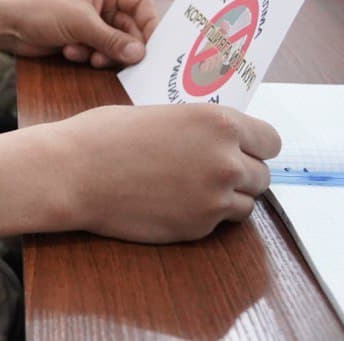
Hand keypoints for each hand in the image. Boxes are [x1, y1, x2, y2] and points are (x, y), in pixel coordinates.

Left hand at [0, 0, 156, 66]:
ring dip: (103, 54)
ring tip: (87, 55)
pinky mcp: (83, 39)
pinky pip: (100, 52)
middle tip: (117, 60)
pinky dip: (88, 56)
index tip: (154, 47)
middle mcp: (104, 3)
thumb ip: (112, 40)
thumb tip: (140, 54)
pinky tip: (69, 52)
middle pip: (131, 30)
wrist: (8, 24)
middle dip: (122, 46)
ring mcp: (93, 22)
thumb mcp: (80, 23)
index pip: (141, 5)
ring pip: (116, 45)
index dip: (150, 25)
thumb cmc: (42, 10)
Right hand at [0, 104, 280, 242]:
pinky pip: (218, 223)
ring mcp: (214, 198)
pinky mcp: (198, 228)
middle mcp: (226, 160)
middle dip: (240, 174)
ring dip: (226, 198)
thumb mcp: (161, 115)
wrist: (73, 172)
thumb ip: (198, 128)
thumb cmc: (104, 135)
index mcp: (217, 122)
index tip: (241, 150)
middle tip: (208, 171)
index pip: (270, 140)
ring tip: (189, 188)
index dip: (254, 146)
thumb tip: (218, 140)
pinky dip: (203, 215)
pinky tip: (171, 202)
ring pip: (246, 203)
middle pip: (262, 175)